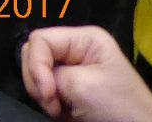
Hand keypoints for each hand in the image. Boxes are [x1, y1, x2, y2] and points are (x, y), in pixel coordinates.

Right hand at [21, 26, 151, 121]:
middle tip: (53, 104)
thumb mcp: (81, 85)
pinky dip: (49, 103)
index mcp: (84, 39)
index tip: (48, 93)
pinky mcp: (69, 89)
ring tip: (60, 110)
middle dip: (38, 81)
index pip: (40, 40)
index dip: (36, 65)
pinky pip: (44, 89)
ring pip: (36, 74)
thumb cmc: (117, 107)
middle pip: (34, 55)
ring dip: (43, 95)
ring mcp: (72, 70)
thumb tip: (36, 81)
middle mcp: (75, 50)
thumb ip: (48, 74)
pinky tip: (63, 112)